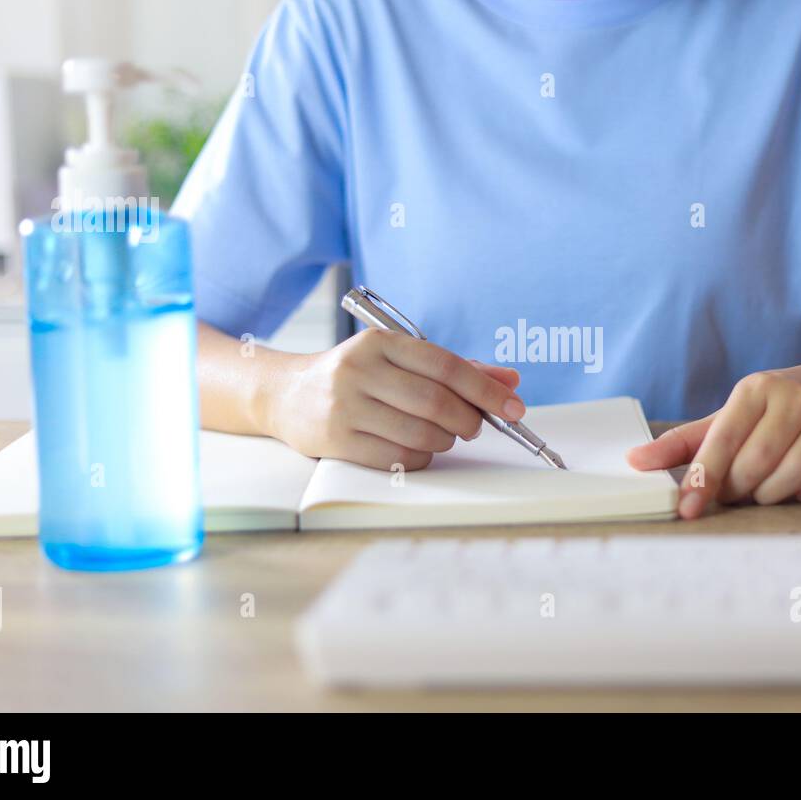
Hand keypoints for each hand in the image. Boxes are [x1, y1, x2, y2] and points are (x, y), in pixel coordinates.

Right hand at [260, 328, 523, 468]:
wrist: (286, 394)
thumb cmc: (357, 376)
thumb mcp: (401, 360)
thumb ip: (457, 368)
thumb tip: (510, 381)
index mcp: (381, 342)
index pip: (446, 365)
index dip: (486, 389)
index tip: (514, 406)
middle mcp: (360, 370)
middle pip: (436, 402)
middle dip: (468, 419)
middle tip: (475, 426)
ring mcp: (345, 406)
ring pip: (420, 433)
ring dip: (446, 440)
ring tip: (444, 435)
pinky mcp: (336, 439)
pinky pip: (398, 457)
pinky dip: (421, 456)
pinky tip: (419, 447)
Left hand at [626, 366, 800, 517]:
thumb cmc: (778, 408)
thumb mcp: (730, 415)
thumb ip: (685, 442)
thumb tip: (634, 461)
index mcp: (754, 390)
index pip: (721, 441)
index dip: (702, 479)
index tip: (687, 509)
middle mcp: (793, 398)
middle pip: (755, 465)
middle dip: (740, 491)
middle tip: (738, 492)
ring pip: (793, 475)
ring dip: (774, 496)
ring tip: (767, 490)